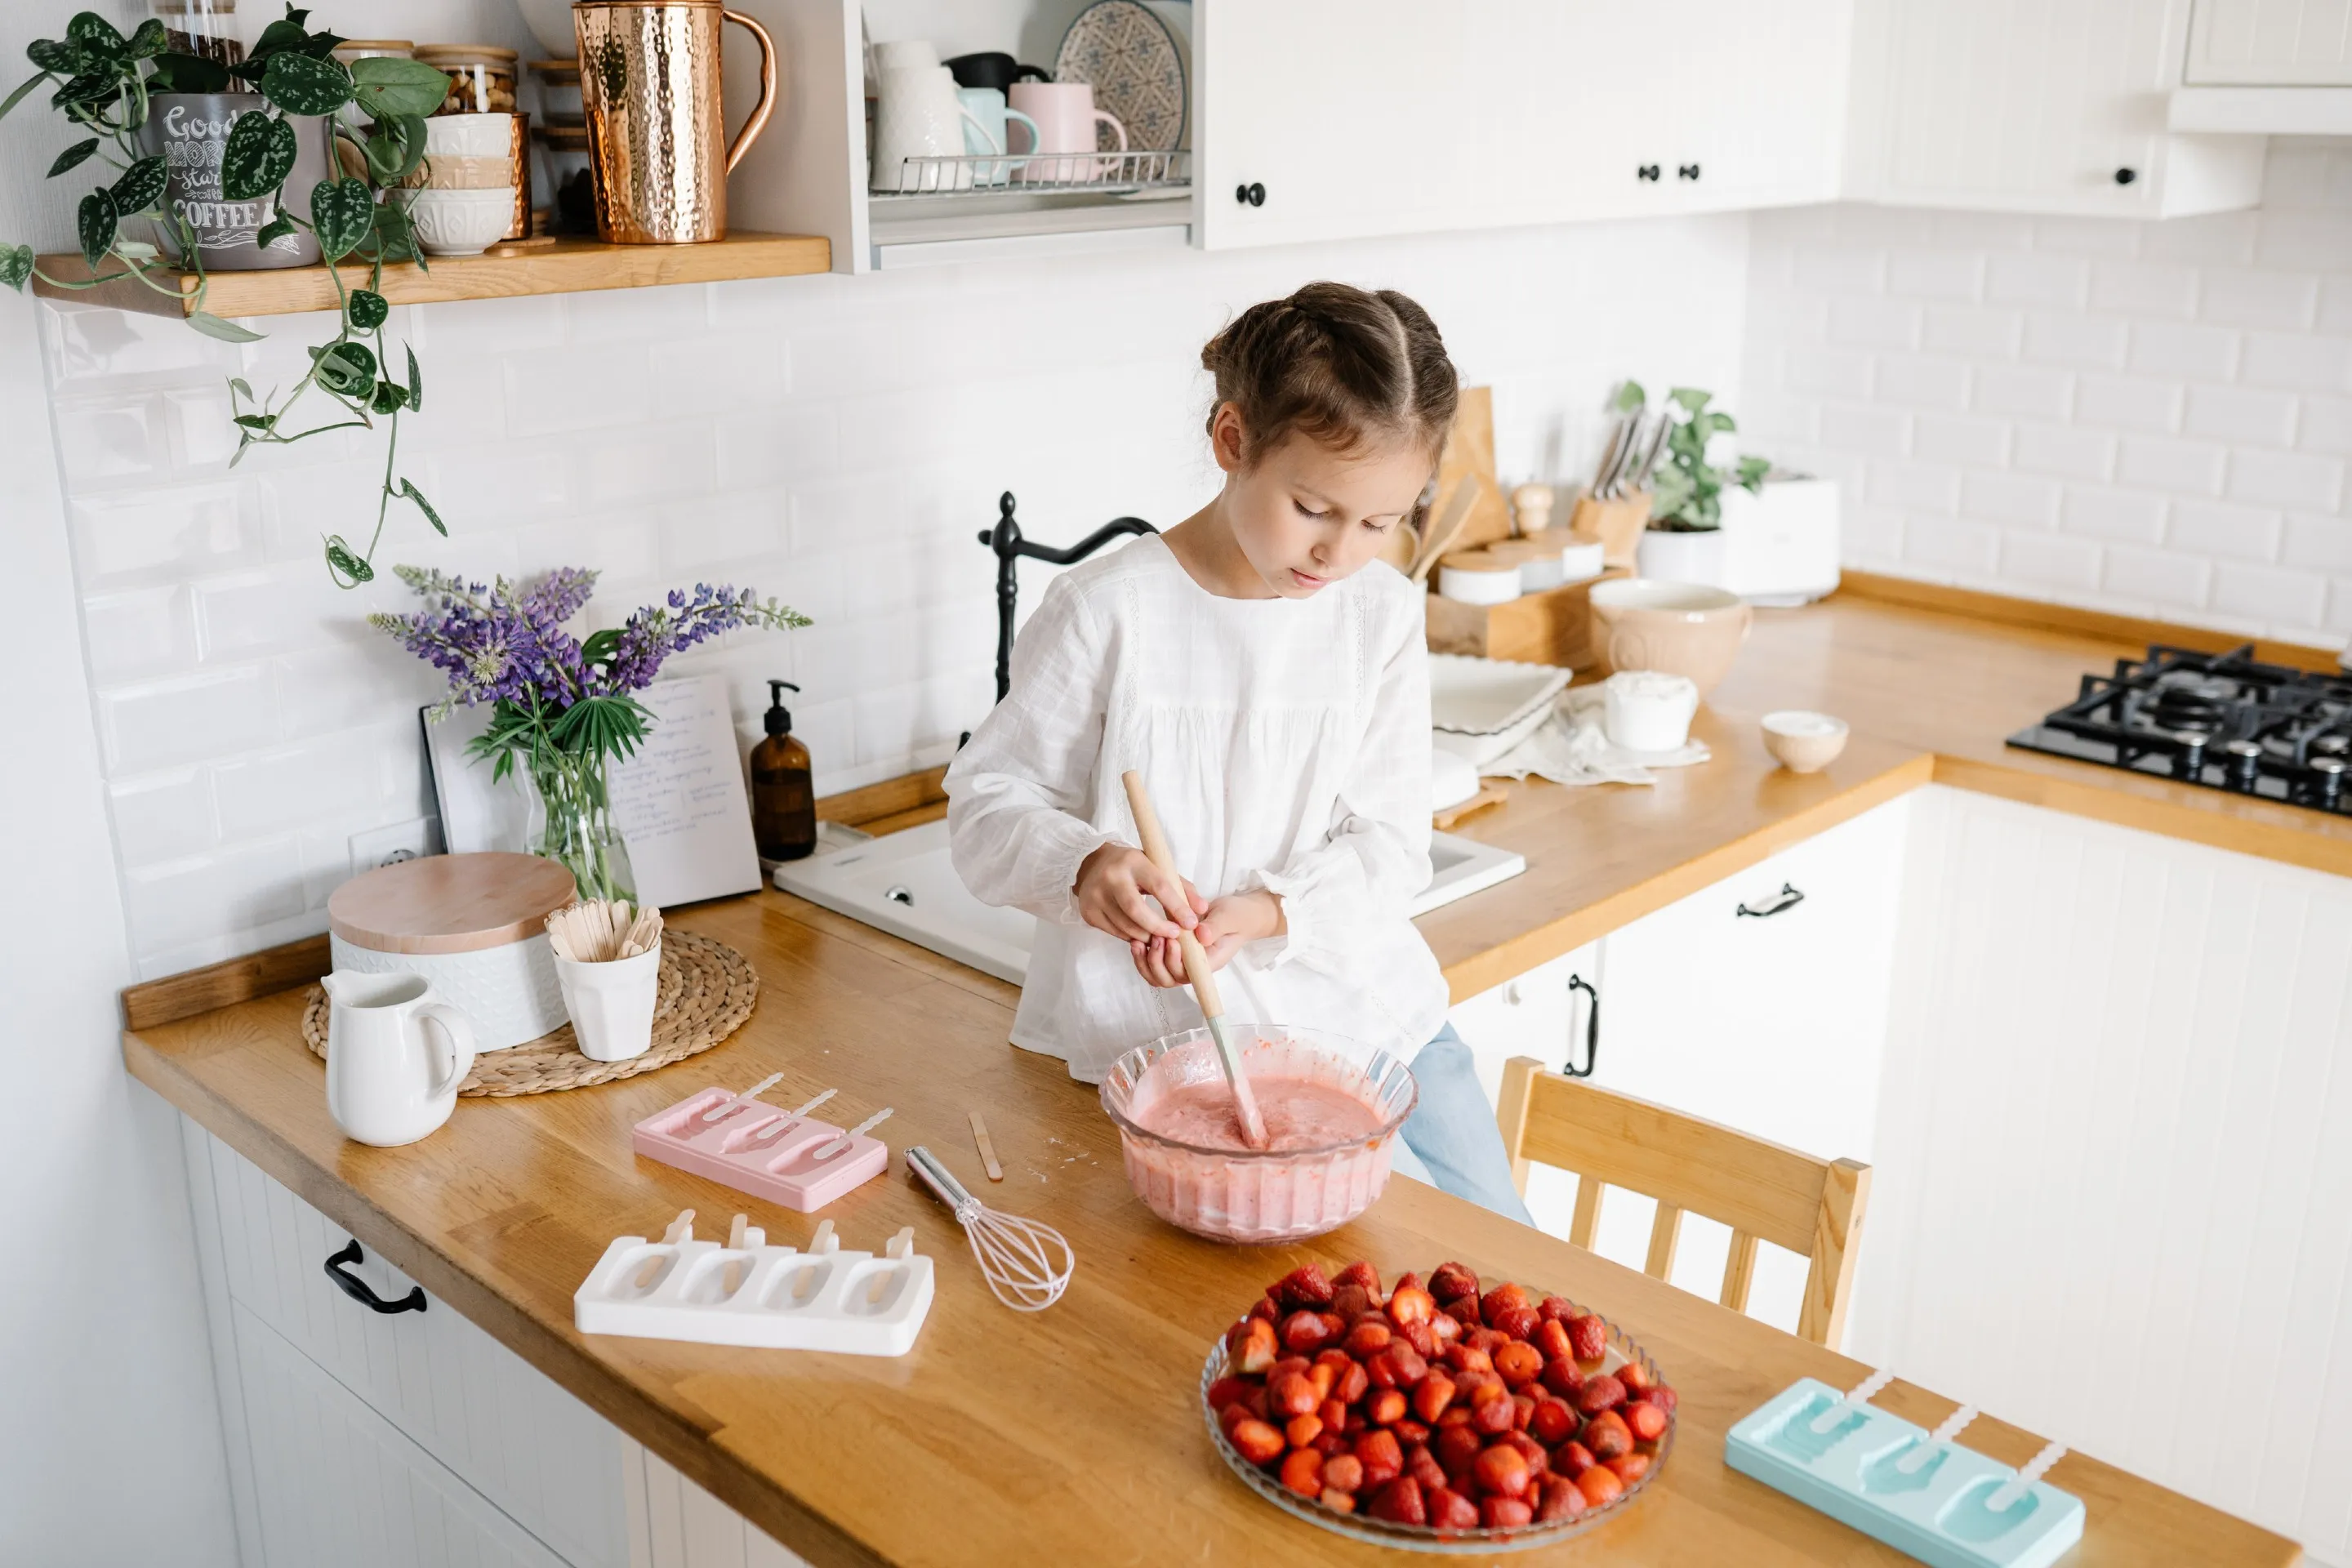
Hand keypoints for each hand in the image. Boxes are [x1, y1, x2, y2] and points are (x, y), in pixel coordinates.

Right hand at [1075, 843, 1203, 943]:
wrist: (1092, 864)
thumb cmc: (1133, 867)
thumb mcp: (1157, 868)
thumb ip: (1182, 887)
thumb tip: (1201, 909)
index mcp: (1134, 862)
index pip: (1159, 886)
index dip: (1177, 907)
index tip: (1191, 923)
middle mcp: (1112, 877)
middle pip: (1137, 911)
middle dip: (1159, 927)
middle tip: (1175, 935)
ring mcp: (1096, 895)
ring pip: (1126, 926)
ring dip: (1147, 936)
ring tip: (1160, 937)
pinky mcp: (1089, 912)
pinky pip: (1115, 932)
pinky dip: (1132, 937)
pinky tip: (1141, 934)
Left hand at [1130, 891, 1283, 988]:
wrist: (1238, 913)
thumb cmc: (1237, 916)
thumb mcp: (1229, 916)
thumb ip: (1216, 926)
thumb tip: (1201, 936)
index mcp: (1209, 962)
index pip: (1188, 974)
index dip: (1175, 963)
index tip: (1173, 941)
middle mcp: (1194, 966)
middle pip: (1169, 979)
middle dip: (1158, 961)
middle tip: (1157, 937)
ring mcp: (1183, 961)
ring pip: (1158, 975)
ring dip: (1147, 960)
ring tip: (1142, 940)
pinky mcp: (1174, 953)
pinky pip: (1154, 963)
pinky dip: (1143, 956)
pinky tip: (1138, 940)